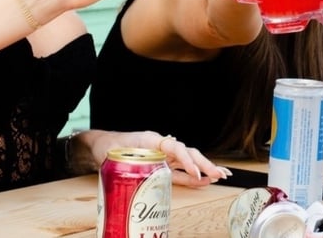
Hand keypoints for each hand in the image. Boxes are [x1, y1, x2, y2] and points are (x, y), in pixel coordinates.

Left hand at [81, 130, 231, 187]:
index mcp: (152, 140)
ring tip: (221, 176)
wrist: (102, 146)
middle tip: (219, 174)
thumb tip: (136, 174)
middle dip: (204, 164)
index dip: (186, 160)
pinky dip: (192, 178)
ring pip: (187, 163)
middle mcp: (161, 147)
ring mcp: (163, 157)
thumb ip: (128, 162)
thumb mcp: (116, 153)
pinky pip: (179, 173)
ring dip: (204, 169)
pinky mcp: (161, 167)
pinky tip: (204, 182)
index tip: (196, 172)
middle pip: (187, 154)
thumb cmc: (109, 147)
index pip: (175, 147)